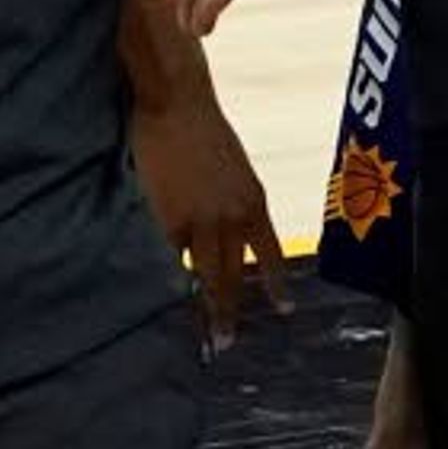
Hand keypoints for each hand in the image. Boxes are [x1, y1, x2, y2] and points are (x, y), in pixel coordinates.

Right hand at [133, 88, 290, 348]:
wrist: (179, 106)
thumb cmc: (206, 130)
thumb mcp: (234, 170)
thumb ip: (233, 205)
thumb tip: (227, 235)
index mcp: (254, 202)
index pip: (270, 254)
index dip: (276, 284)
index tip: (284, 310)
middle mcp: (232, 219)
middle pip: (233, 276)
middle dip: (231, 311)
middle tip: (228, 343)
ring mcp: (200, 223)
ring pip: (204, 277)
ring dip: (205, 309)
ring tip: (204, 337)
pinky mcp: (168, 221)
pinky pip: (170, 258)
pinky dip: (168, 276)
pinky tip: (163, 297)